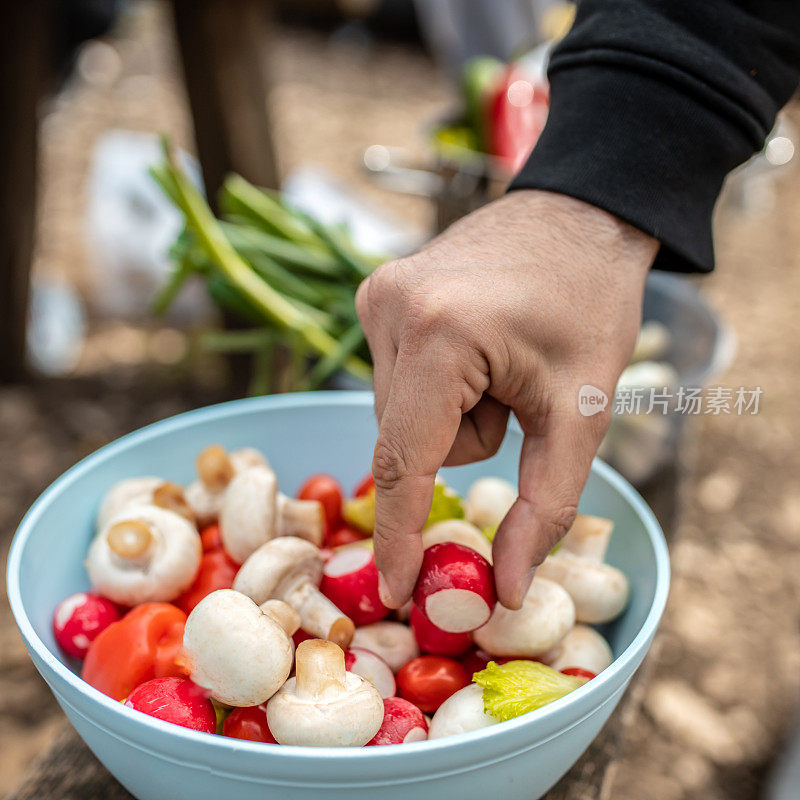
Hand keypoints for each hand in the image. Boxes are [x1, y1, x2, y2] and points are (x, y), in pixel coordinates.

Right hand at [355, 190, 656, 609]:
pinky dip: (435, 387)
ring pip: (398, 414)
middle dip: (461, 440)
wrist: (581, 215)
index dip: (398, 536)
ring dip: (449, 413)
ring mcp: (376, 297)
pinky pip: (395, 381)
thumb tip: (504, 586)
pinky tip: (475, 346)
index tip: (398, 592)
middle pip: (404, 440)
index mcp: (439, 336)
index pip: (404, 460)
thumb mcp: (582, 412)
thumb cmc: (592, 305)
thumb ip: (545, 505)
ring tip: (499, 362)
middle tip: (517, 395)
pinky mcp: (376, 294)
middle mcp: (389, 310)